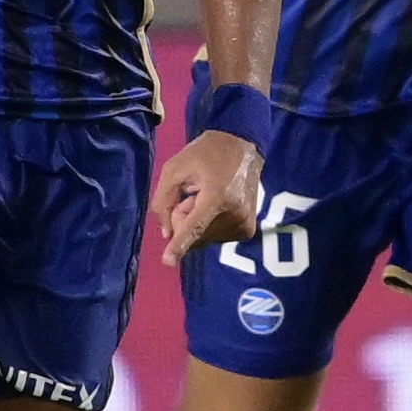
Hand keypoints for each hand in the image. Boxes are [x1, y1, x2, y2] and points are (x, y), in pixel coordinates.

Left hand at [148, 129, 261, 266]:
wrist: (245, 148)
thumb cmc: (206, 154)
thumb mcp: (175, 168)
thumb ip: (164, 200)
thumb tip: (167, 234)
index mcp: (217, 195)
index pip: (194, 226)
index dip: (179, 244)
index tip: (168, 262)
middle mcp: (235, 214)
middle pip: (194, 235)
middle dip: (184, 220)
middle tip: (192, 194)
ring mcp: (244, 224)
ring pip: (203, 239)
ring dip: (197, 223)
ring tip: (207, 196)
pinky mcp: (247, 230)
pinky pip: (214, 238)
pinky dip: (208, 226)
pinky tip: (216, 205)